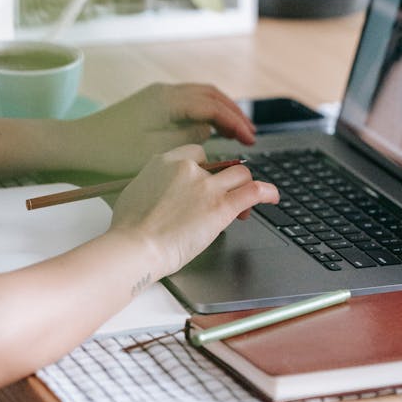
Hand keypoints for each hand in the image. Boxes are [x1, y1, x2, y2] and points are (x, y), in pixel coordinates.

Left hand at [62, 82, 255, 176]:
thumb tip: (208, 130)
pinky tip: (210, 128)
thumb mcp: (154, 151)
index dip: (235, 122)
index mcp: (167, 101)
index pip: (212, 107)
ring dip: (221, 111)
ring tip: (236, 131)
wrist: (77, 146)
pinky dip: (205, 112)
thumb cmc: (110, 153)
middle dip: (233, 114)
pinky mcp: (150, 104)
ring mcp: (157, 96)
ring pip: (200, 96)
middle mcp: (164, 92)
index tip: (250, 139)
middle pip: (210, 96)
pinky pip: (188, 102)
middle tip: (250, 136)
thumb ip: (187, 138)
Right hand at [110, 145, 278, 282]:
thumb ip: (153, 183)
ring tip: (245, 204)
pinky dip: (267, 192)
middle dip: (224, 181)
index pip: (197, 153)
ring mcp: (207, 187)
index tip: (207, 181)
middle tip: (223, 199)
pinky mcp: (221, 207)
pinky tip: (272, 197)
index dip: (205, 168)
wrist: (135, 247)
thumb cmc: (128, 229)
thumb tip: (158, 189)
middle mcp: (189, 169)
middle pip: (220, 164)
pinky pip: (253, 191)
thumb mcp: (134, 192)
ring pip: (239, 175)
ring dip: (244, 187)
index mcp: (165, 161)